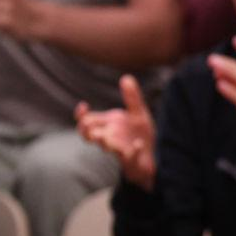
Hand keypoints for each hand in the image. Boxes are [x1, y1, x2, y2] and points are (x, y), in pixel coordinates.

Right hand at [74, 73, 155, 191]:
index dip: (81, 115)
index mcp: (107, 125)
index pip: (86, 121)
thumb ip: (132, 97)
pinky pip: (130, 156)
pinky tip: (138, 144)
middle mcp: (109, 137)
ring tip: (104, 137)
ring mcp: (119, 149)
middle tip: (88, 124)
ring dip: (104, 142)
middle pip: (89, 136)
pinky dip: (133, 150)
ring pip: (106, 147)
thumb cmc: (140, 135)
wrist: (154, 156)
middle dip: (86, 130)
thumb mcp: (138, 114)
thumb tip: (126, 77)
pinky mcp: (132, 159)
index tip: (83, 105)